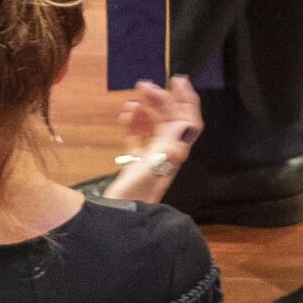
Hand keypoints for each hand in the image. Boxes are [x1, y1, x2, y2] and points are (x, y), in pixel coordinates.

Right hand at [102, 75, 203, 199]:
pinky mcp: (135, 165)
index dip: (186, 100)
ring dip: (144, 110)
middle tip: (143, 85)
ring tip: (131, 100)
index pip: (187, 121)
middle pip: (168, 119)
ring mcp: (150, 158)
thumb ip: (167, 146)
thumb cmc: (134, 196)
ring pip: (152, 127)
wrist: (115, 222)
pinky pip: (137, 138)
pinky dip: (132, 125)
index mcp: (174, 152)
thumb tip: (185, 124)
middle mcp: (166, 153)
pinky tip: (124, 116)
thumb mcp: (152, 168)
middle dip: (159, 100)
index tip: (177, 80)